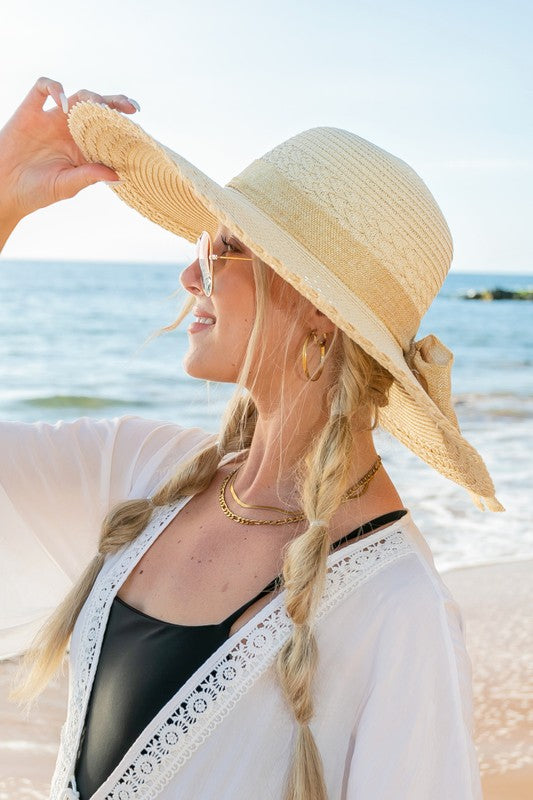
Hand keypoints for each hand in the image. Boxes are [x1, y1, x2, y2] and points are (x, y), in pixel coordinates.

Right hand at [0, 76, 139, 226]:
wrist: (4, 190)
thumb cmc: (37, 192)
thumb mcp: (67, 185)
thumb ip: (90, 176)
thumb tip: (118, 175)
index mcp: (83, 148)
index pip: (107, 129)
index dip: (123, 121)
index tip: (137, 117)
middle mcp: (70, 131)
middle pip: (97, 107)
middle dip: (114, 103)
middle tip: (130, 108)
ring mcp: (51, 119)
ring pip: (76, 96)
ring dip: (89, 97)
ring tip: (96, 108)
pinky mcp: (29, 112)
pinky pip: (42, 88)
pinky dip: (54, 88)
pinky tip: (63, 103)